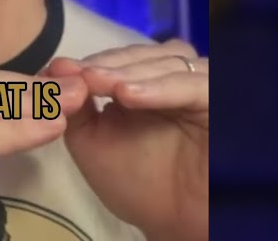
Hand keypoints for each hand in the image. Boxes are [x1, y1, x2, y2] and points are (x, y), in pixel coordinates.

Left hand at [43, 40, 208, 240]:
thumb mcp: (92, 142)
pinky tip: (127, 95)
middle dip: (109, 63)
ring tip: (98, 82)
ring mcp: (201, 87)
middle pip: (147, 53)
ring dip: (131, 71)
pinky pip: (193, 85)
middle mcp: (179, 79)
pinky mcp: (220, 101)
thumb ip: (75, 106)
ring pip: (170, 62)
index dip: (94, 61)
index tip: (60, 70)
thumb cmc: (136, 185)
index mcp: (150, 83)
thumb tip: (56, 67)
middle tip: (79, 74)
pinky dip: (160, 87)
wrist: (174, 223)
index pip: (124, 57)